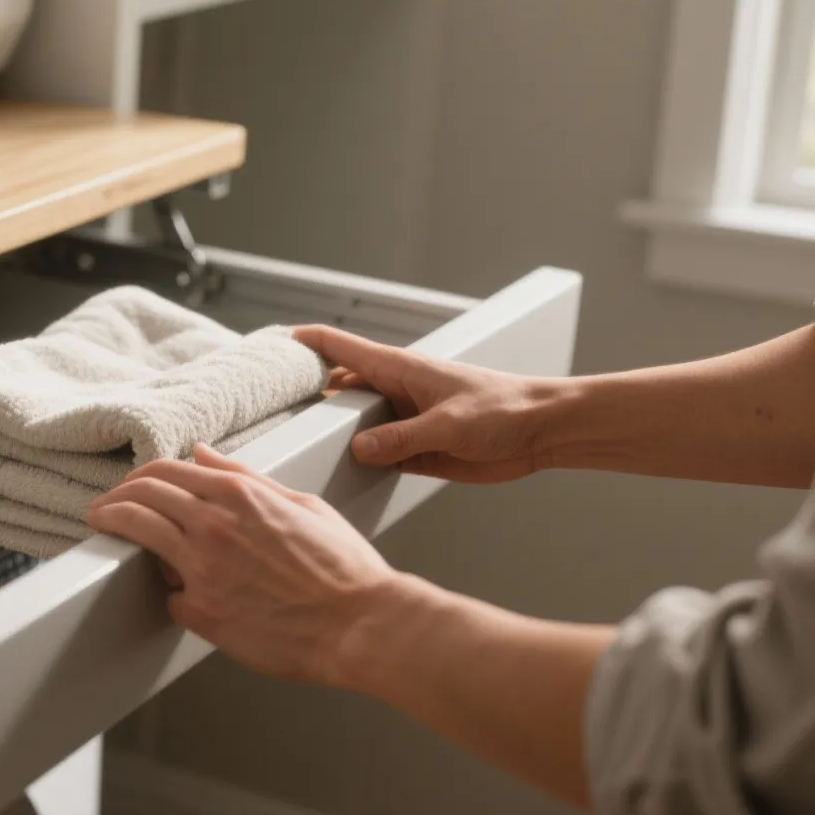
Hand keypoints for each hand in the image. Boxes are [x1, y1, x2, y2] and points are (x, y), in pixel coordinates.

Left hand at [87, 445, 398, 687]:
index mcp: (240, 495)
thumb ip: (247, 477)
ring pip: (138, 531)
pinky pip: (169, 597)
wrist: (363, 625)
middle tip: (102, 508)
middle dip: (113, 498)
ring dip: (112, 524)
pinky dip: (173, 595)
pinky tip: (180, 597)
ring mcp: (203, 569)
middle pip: (140, 495)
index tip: (127, 488)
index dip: (137, 478)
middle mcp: (214, 525)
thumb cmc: (344, 569)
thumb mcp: (301, 504)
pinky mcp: (202, 612)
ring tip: (102, 527)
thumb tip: (202, 453)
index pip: (166, 471)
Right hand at [295, 325, 562, 483]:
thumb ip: (401, 438)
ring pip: (354, 425)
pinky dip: (359, 462)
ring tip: (297, 446)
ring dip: (333, 435)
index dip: (304, 342)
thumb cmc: (507, 409)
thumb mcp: (449, 425)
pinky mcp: (414, 448)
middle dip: (306, 396)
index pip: (339, 347)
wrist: (544, 431)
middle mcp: (394, 392)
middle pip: (337, 389)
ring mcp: (402, 420)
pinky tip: (342, 472)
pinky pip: (376, 454)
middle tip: (270, 411)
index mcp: (399, 369)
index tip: (270, 344)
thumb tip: (359, 449)